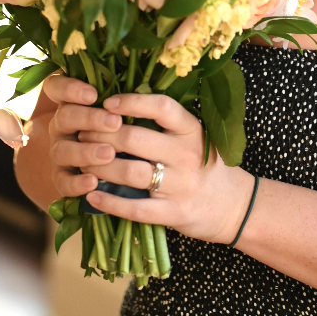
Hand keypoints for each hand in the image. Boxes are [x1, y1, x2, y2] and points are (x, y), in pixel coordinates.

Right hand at [42, 73, 119, 198]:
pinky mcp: (62, 178)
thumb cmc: (127, 127)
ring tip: (110, 154)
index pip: (56, 87)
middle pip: (64, 116)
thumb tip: (143, 84)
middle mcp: (62, 125)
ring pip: (61, 150)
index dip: (69, 88)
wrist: (115, 166)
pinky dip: (76, 183)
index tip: (93, 94)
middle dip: (90, 118)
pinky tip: (93, 182)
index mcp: (72, 101)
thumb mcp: (124, 108)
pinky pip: (62, 182)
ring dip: (85, 151)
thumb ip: (122, 98)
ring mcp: (60, 151)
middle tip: (115, 122)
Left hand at [78, 92, 254, 244]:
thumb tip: (120, 107)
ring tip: (82, 161)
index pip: (161, 107)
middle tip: (83, 133)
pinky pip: (136, 208)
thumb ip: (166, 125)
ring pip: (131, 173)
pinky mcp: (174, 213)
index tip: (107, 102)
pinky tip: (92, 195)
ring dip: (100, 166)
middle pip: (136, 138)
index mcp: (193, 130)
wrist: (235, 205)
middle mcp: (188, 155)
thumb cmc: (206, 165)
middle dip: (102, 134)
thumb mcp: (195, 137)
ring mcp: (181, 185)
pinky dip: (109, 202)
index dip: (132, 102)